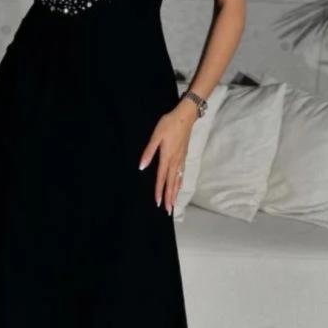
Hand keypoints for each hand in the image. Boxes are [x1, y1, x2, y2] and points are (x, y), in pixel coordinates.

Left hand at [138, 97, 198, 214]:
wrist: (186, 116)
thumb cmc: (169, 124)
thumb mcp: (156, 136)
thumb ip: (149, 152)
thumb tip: (142, 166)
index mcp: (167, 157)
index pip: (162, 178)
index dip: (159, 191)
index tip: (158, 203)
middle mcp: (175, 161)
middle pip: (172, 183)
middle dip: (170, 198)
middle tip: (168, 211)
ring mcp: (181, 160)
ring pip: (178, 180)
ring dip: (176, 193)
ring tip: (174, 204)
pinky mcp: (184, 156)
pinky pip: (182, 174)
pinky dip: (180, 183)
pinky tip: (179, 186)